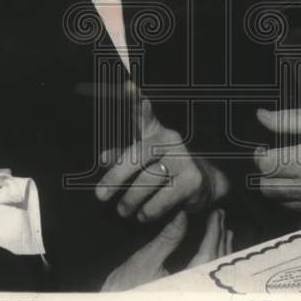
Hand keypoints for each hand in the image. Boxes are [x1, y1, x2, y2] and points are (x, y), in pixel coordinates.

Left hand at [95, 82, 228, 221]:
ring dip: (130, 200)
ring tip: (123, 210)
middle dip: (115, 177)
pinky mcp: (193, 180)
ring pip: (148, 180)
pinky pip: (162, 199)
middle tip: (99, 196)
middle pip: (137, 155)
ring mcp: (183, 158)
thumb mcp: (141, 160)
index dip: (136, 99)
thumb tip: (103, 158)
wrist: (201, 186)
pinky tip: (144, 215)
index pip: (143, 112)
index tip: (128, 86)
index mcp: (154, 131)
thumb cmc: (163, 169)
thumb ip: (121, 156)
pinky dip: (148, 211)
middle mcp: (170, 139)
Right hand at [101, 208, 232, 290]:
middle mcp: (193, 295)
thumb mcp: (146, 260)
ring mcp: (192, 300)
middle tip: (221, 217)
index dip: (214, 232)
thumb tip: (182, 215)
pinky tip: (213, 253)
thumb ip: (167, 238)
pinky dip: (214, 263)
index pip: (208, 254)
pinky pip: (208, 281)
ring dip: (220, 250)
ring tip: (223, 232)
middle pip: (215, 263)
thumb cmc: (126, 289)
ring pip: (214, 274)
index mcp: (186, 285)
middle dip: (220, 238)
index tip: (217, 215)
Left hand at [254, 107, 300, 218]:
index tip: (262, 148)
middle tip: (274, 160)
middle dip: (266, 173)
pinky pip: (298, 211)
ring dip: (279, 187)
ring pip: (281, 202)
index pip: (267, 166)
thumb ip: (287, 119)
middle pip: (268, 188)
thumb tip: (261, 116)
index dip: (259, 156)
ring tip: (290, 171)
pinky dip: (295, 199)